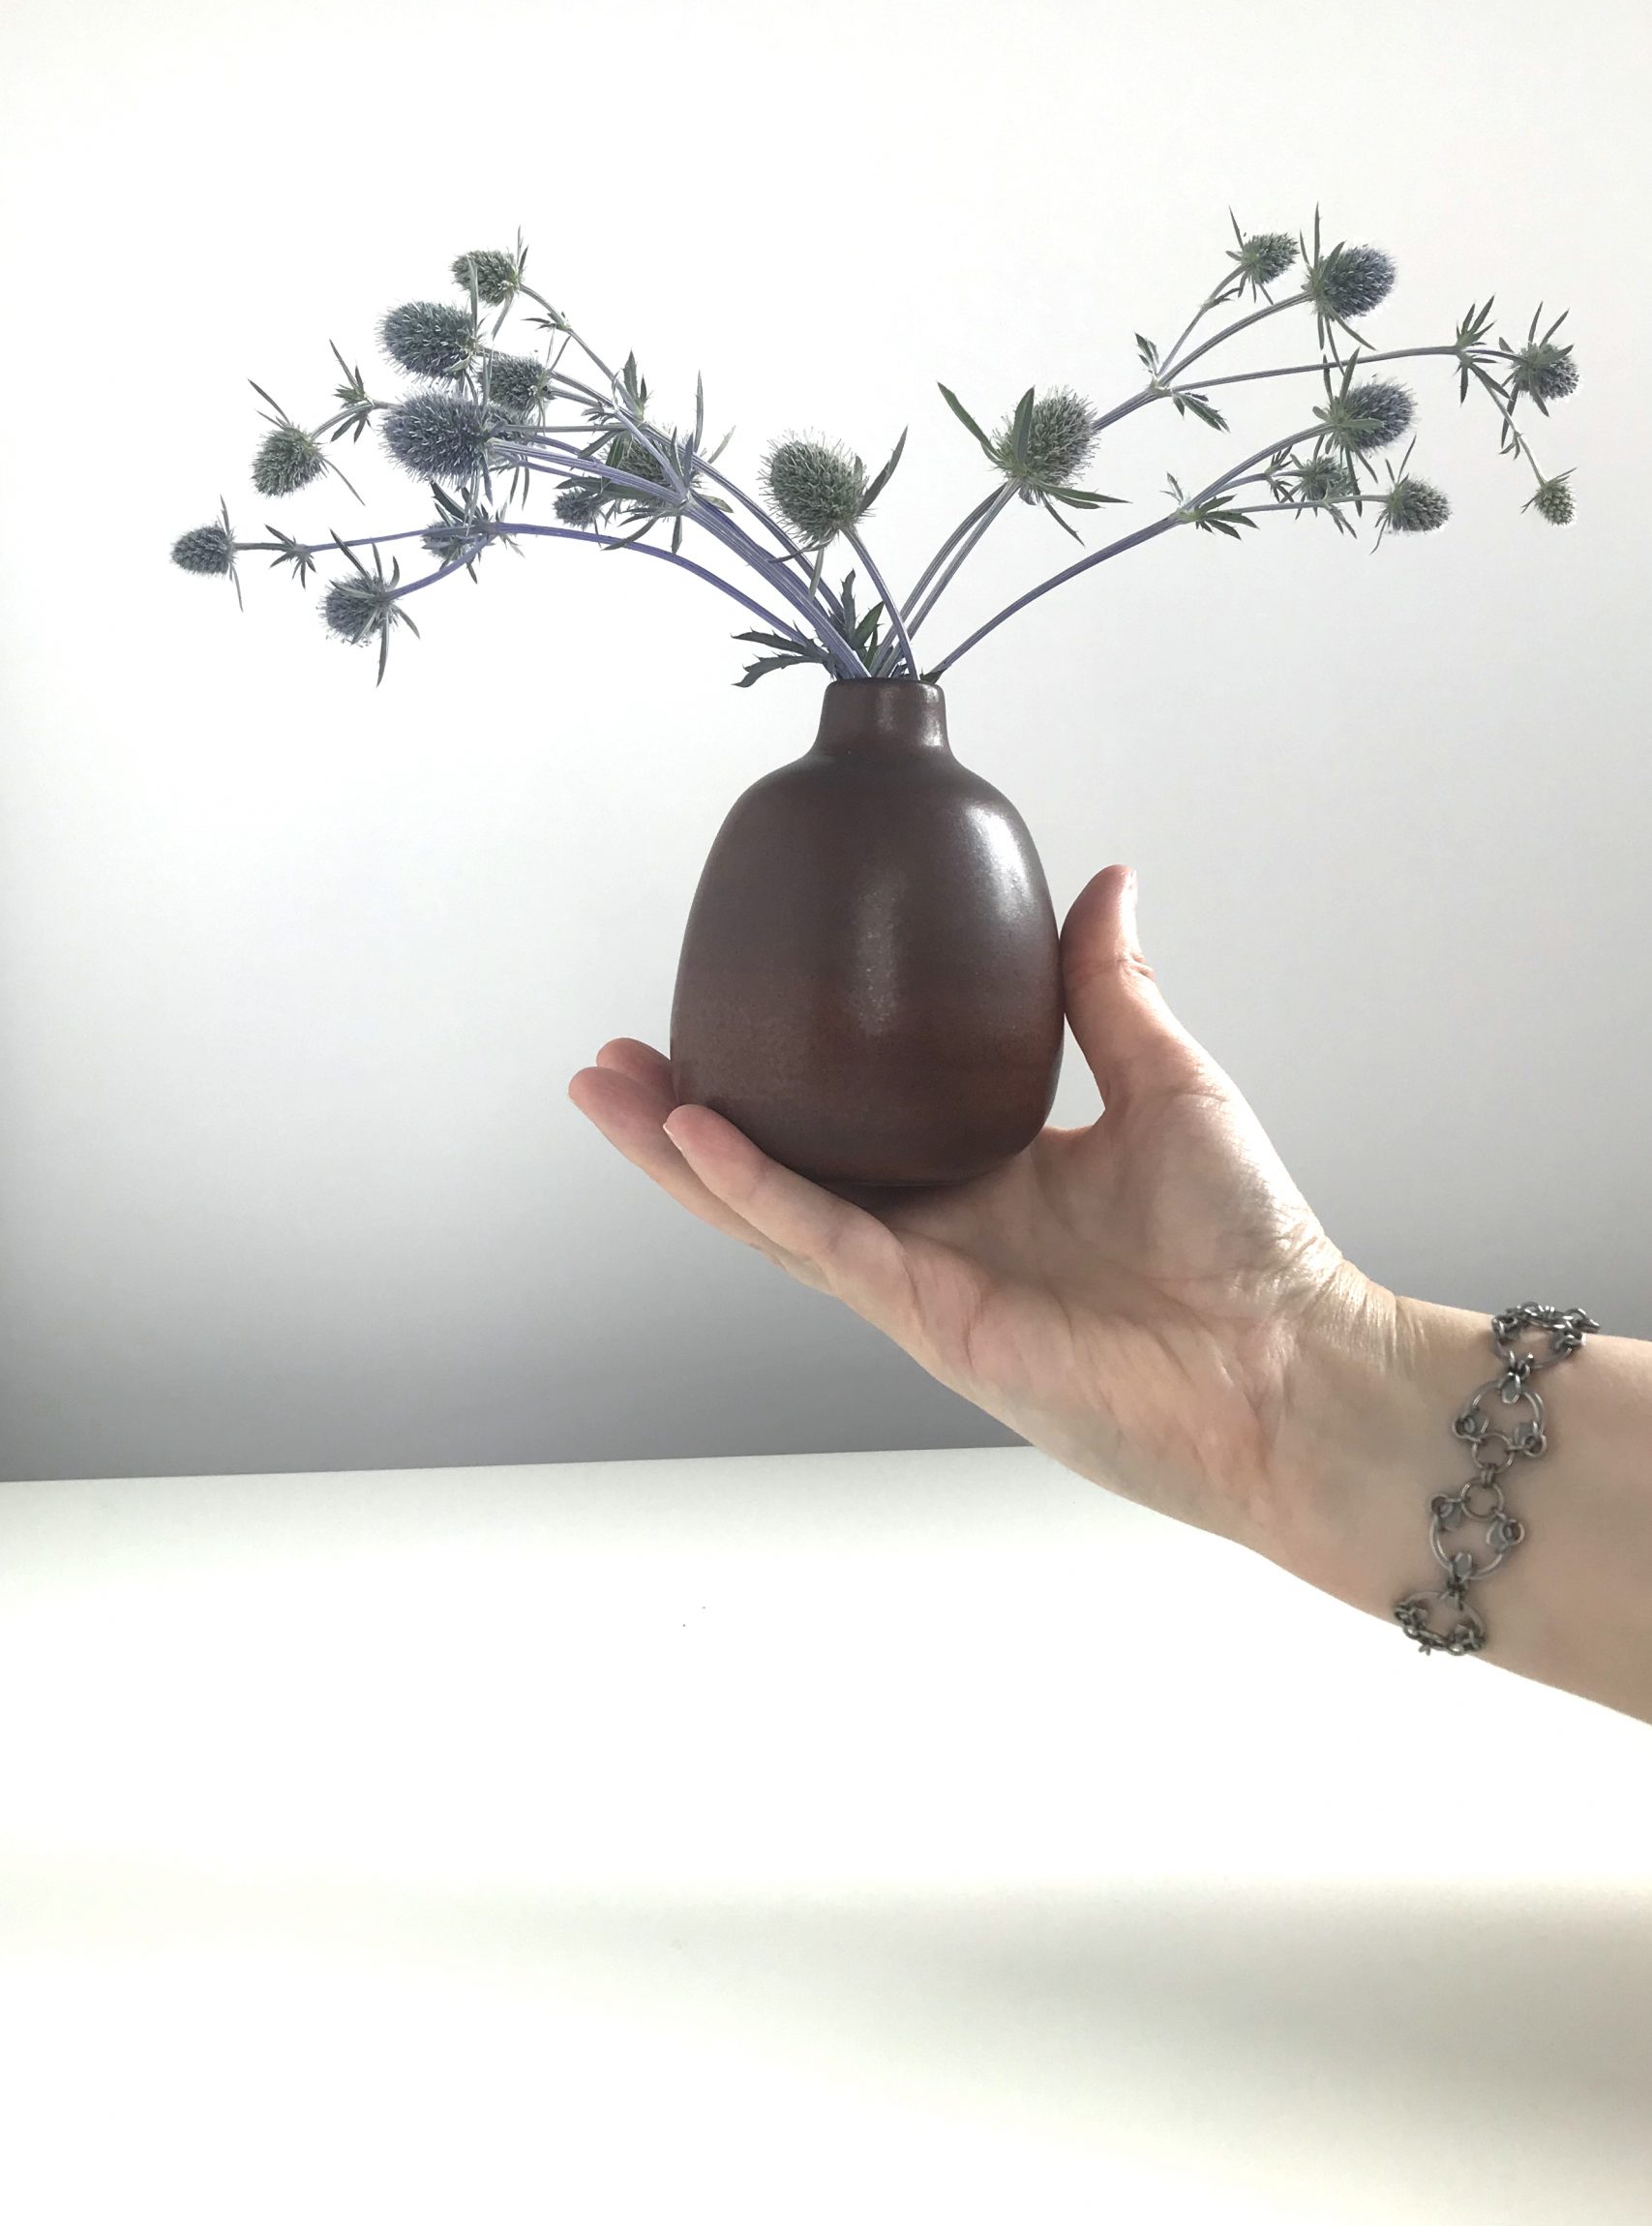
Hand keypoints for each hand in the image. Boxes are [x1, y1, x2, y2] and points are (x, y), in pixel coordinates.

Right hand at [568, 864, 1391, 1551]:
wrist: (1292, 1364)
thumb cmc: (1251, 1244)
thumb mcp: (1167, 1079)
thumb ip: (1106, 990)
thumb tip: (1102, 881)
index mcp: (985, 1177)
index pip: (852, 1124)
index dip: (776, 1078)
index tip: (720, 1011)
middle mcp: (937, 1232)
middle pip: (778, 1170)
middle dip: (683, 1120)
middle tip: (611, 1060)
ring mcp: (923, 1282)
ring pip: (770, 1212)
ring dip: (679, 1156)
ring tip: (603, 1092)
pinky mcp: (931, 1319)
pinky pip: (826, 1242)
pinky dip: (757, 1189)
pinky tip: (698, 1133)